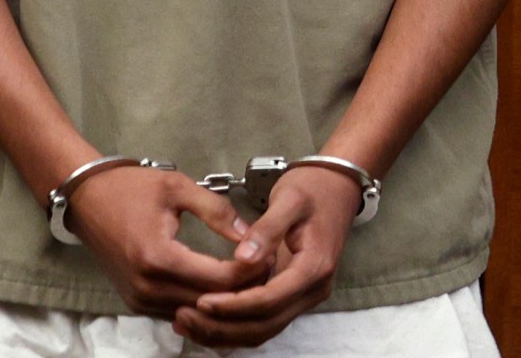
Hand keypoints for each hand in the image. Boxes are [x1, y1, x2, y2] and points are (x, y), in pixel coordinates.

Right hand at [66, 165, 271, 318]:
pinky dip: (203, 303)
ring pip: (198, 313)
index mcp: (158, 257)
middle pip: (212, 303)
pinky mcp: (137, 304)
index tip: (269, 255)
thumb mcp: (176, 187)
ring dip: (224, 300)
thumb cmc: (129, 188)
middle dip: (243, 289)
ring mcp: (140, 300)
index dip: (250, 272)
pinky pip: (180, 312)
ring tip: (248, 276)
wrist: (86, 199)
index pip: (219, 280)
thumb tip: (250, 235)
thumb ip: (216, 211)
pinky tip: (220, 285)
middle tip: (267, 268)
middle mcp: (147, 288)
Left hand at [174, 165, 360, 347]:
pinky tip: (206, 319)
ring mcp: (304, 296)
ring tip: (187, 321)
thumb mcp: (289, 199)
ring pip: (264, 329)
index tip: (202, 301)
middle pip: (266, 324)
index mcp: (313, 268)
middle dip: (224, 326)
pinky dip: (235, 325)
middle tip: (184, 316)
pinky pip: (264, 321)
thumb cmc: (312, 190)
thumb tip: (242, 258)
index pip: (270, 299)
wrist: (336, 188)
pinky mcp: (292, 296)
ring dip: (226, 332)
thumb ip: (267, 229)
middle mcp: (312, 290)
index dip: (235, 305)